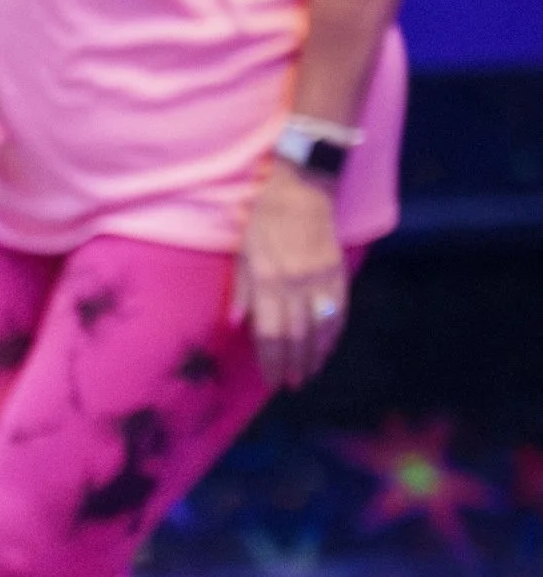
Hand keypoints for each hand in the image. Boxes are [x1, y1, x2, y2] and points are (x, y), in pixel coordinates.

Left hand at [233, 163, 350, 394]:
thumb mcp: (243, 252)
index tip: (272, 380)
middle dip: (294, 364)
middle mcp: (295, 285)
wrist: (303, 192)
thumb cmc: (265, 220)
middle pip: (297, 337)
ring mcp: (320, 280)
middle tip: (292, 385)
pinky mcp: (338, 273)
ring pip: (321, 329)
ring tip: (309, 374)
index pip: (270, 332)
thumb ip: (241, 290)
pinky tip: (328, 348)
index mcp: (268, 281)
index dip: (272, 360)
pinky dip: (334, 334)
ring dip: (316, 356)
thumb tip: (237, 324)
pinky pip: (339, 312)